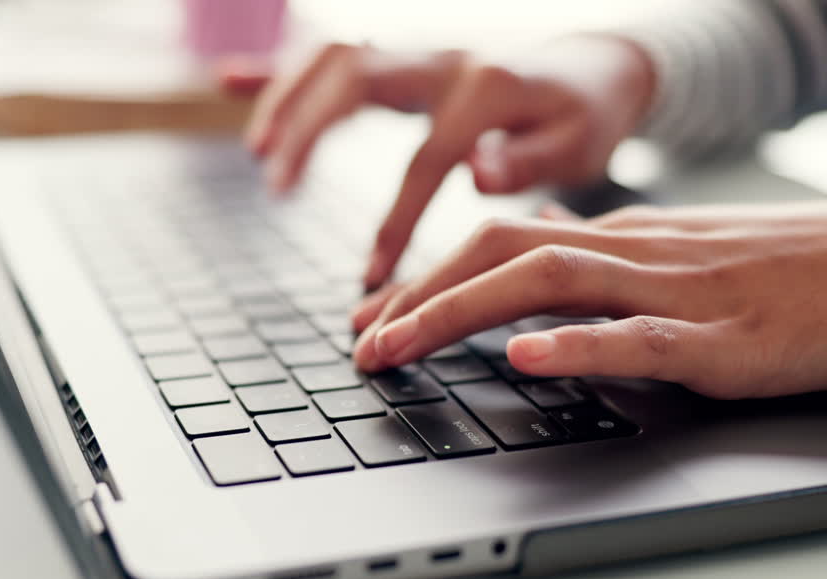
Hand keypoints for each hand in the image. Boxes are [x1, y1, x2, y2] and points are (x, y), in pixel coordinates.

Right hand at [221, 36, 656, 288]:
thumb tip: (481, 173)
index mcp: (487, 87)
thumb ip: (529, 157)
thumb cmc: (585, 115)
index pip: (425, 158)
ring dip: (288, 95)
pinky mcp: (402, 61)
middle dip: (309, 125)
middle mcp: (443, 57)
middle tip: (275, 181)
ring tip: (257, 150)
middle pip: (357, 75)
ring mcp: (417, 54)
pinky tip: (230, 80)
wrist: (596, 65)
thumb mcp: (579, 142)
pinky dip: (281, 68)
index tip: (372, 276)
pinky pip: (331, 56)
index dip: (396, 220)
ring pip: (335, 56)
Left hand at [352, 202, 826, 399]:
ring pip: (548, 283)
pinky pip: (638, 338)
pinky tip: (526, 360)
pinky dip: (576, 346)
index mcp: (618, 238)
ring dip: (459, 314)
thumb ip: (603, 273)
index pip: (500, 242)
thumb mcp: (673, 262)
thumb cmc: (779, 273)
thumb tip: (530, 290)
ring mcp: (673, 291)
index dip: (427, 278)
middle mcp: (631, 253)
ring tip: (399, 347)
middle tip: (361, 345)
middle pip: (502, 252)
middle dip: (418, 296)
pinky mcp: (720, 339)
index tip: (374, 317)